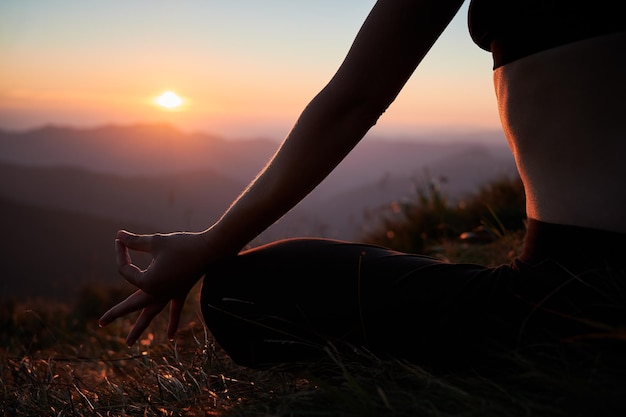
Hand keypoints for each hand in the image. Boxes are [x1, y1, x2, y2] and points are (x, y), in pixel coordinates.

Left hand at [99, 230, 209, 345]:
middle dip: (116, 314)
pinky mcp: (180, 292)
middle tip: (100, 323)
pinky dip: (173, 324)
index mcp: (148, 282)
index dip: (121, 254)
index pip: (126, 270)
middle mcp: (157, 292)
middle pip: (132, 306)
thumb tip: (119, 235)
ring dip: (140, 328)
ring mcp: (170, 295)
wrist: (210, 249)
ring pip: (151, 314)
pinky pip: (174, 310)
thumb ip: (134, 241)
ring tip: (128, 343)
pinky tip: (170, 337)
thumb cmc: (182, 244)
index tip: (120, 240)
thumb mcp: (155, 241)